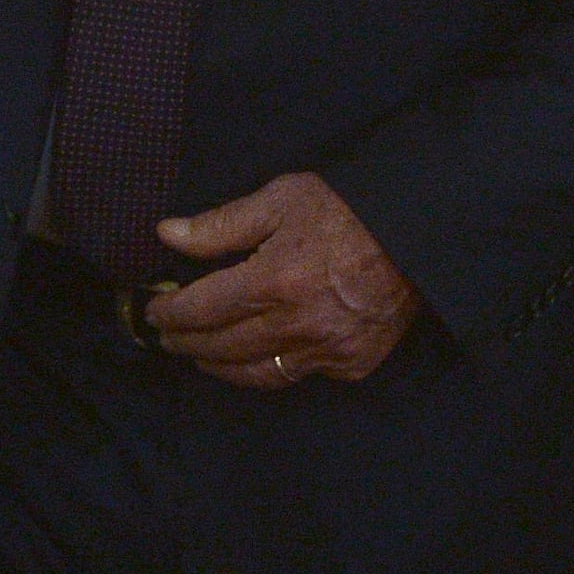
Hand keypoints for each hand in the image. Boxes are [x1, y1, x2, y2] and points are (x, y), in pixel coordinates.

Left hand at [146, 174, 417, 388]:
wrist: (418, 233)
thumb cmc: (348, 208)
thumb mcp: (281, 199)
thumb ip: (221, 224)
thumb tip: (167, 234)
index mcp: (273, 280)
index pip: (201, 309)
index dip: (170, 313)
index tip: (154, 311)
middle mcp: (296, 324)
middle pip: (221, 347)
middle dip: (186, 342)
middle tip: (168, 336)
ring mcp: (326, 349)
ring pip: (255, 373)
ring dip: (219, 366)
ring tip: (201, 355)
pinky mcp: (351, 362)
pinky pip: (298, 375)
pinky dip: (270, 369)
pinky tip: (256, 358)